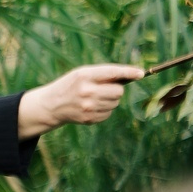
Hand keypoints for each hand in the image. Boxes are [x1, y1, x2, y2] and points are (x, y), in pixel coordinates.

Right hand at [18, 64, 142, 137]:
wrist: (52, 105)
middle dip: (115, 89)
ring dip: (109, 100)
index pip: (112, 73)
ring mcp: (88, 107)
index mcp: (84, 76)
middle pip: (118, 91)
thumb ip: (104, 74)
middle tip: (104, 89)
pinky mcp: (90, 118)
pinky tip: (91, 107)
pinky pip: (109, 113)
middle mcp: (86, 91)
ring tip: (94, 98)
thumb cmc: (71, 85)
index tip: (140, 73)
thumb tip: (133, 76)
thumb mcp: (82, 74)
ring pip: (115, 103)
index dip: (128, 73)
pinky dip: (104, 110)